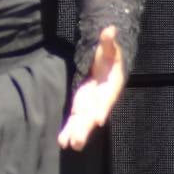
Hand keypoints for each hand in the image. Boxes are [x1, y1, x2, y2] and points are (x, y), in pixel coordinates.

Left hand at [58, 25, 125, 150]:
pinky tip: (62, 141)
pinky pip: (75, 119)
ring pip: (83, 121)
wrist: (107, 63)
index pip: (108, 98)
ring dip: (76, 132)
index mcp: (111, 86)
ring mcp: (90, 104)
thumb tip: (110, 29)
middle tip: (77, 141)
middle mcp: (101, 99)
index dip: (103, 108)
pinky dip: (69, 129)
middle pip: (93, 115)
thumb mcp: (110, 47)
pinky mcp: (81, 105)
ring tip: (68, 144)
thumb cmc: (110, 55)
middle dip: (85, 128)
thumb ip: (108, 41)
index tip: (98, 119)